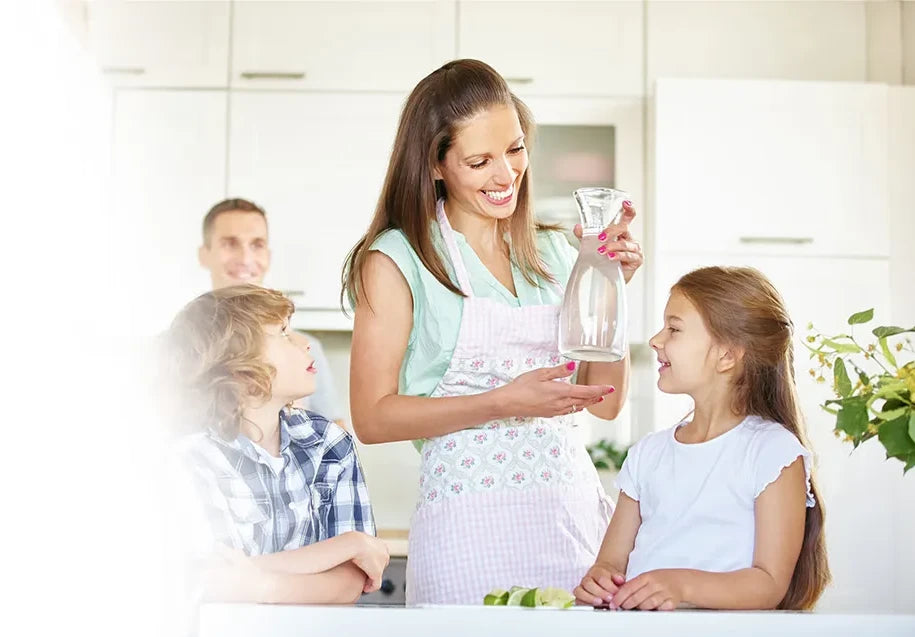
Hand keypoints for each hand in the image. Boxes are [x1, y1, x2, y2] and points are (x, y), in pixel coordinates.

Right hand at [344, 531, 389, 592]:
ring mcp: (382, 564)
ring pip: (377, 575)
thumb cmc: (352, 541)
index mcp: (381, 545)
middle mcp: (384, 554)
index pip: (380, 557)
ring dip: (371, 580)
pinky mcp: (377, 573)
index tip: (364, 567)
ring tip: (363, 584)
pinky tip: (365, 589)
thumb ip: (358, 546)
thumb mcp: (356, 541)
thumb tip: (354, 548)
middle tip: (363, 576)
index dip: (372, 563)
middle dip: (372, 571)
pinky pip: (376, 584)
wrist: (354, 543)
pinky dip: (371, 588)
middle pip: (380, 566)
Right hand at [496, 362, 613, 417]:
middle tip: (607, 393)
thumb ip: (558, 371)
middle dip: (597, 396)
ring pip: (578, 407)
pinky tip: (577, 406)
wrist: (508, 403)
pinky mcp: (549, 414)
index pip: (586, 392)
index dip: (600, 390)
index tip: (610, 388)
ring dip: (588, 403)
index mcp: (560, 392)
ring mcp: (555, 410)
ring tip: (596, 399)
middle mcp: (561, 404)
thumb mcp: (540, 374)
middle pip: (584, 401)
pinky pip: (569, 411)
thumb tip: (574, 366)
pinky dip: (577, 407)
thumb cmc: (521, 387)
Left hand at [573, 199, 643, 283]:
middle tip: (600, 237)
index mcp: (622, 233)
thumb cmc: (604, 260)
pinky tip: (611, 258)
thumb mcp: (593, 247)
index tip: (625, 203)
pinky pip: (628, 256)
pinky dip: (618, 256)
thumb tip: (577, 227)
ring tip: (602, 251)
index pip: (627, 218)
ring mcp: (635, 249)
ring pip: (625, 243)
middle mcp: (630, 239)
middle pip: (624, 228)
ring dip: (612, 246)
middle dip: (611, 231)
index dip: (629, 210)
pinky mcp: (636, 260)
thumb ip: (586, 237)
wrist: (608, 279)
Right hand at [574, 563, 625, 605]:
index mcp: (597, 571)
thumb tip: (620, 580)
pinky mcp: (579, 596)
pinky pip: (577, 599)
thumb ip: (619, 577)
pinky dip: (584, 603)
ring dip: (590, 598)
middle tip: (610, 598)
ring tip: (600, 603)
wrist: (605, 577)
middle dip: (600, 592)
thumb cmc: (610, 578)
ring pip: (580, 591)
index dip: (609, 586)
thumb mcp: (617, 576)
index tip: (616, 592)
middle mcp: (587, 578)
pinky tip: (594, 607)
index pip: (600, 577)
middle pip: (588, 584)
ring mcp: (582, 587)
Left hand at [609, 569, 682, 610]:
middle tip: (622, 607)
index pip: (629, 587)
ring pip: (648, 604)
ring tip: (635, 608)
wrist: (681, 581)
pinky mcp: (672, 602)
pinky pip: (660, 609)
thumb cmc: (661, 579)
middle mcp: (655, 584)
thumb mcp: (647, 577)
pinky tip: (650, 610)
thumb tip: (618, 594)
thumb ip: (634, 584)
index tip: (613, 603)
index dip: (619, 597)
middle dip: (627, 604)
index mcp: (647, 576)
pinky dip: (654, 611)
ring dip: (639, 608)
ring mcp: (664, 593)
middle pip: (637, 597)